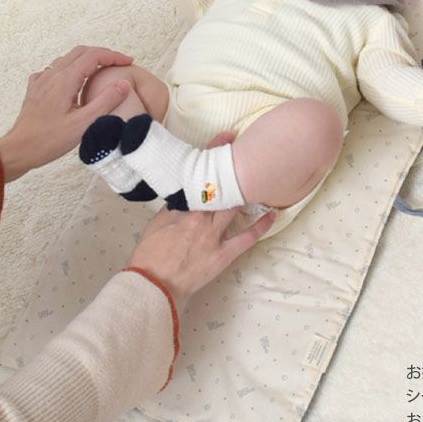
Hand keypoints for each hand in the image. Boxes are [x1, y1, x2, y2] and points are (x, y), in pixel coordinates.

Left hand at [0, 46, 133, 181]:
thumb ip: (106, 101)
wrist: (21, 149)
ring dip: (88, 60)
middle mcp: (51, 75)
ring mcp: (42, 80)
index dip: (114, 56)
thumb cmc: (51, 140)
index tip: (129, 62)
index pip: (93, 56)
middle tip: (120, 63)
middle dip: (103, 54)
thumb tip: (123, 84)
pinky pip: (56, 69)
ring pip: (68, 59)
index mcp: (64, 80)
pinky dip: (73, 68)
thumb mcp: (85, 123)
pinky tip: (77, 81)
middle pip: (81, 52)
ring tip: (104, 71)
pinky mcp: (37, 88)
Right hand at [129, 132, 274, 307]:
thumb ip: (173, 207)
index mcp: (182, 206)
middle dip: (234, 167)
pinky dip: (261, 227)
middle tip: (248, 150)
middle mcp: (200, 217)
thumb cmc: (150, 254)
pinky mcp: (223, 254)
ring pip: (235, 207)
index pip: (199, 173)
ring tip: (261, 179)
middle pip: (221, 186)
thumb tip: (186, 195)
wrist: (153, 284)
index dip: (214, 153)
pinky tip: (272, 215)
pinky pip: (246, 238)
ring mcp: (213, 235)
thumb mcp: (156, 224)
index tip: (227, 137)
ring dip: (247, 193)